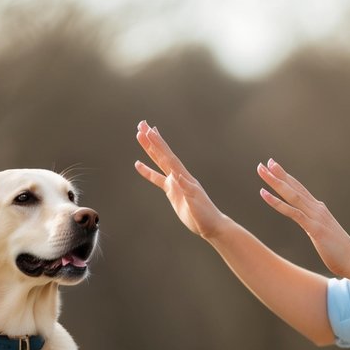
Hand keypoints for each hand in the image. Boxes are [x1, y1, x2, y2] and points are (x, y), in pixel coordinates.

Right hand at [134, 121, 228, 239]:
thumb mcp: (195, 204)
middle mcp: (179, 177)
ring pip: (160, 162)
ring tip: (140, 135)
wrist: (211, 225)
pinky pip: (157, 178)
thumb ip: (186, 190)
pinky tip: (138, 164)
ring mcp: (175, 183)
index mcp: (184, 178)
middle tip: (141, 125)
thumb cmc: (205, 216)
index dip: (159, 145)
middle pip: (163, 154)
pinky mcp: (172, 191)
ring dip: (150, 149)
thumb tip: (176, 176)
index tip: (149, 131)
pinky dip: (148, 171)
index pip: (169, 158)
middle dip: (152, 140)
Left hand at [257, 159, 349, 279]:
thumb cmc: (341, 254)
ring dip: (275, 182)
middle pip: (295, 187)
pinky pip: (293, 212)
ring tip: (261, 170)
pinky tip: (263, 193)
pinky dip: (277, 202)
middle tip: (264, 163)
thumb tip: (311, 228)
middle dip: (279, 174)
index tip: (275, 168)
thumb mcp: (325, 236)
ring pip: (292, 195)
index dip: (287, 178)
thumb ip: (316, 229)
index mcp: (320, 211)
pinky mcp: (314, 228)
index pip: (301, 190)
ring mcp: (316, 217)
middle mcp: (318, 209)